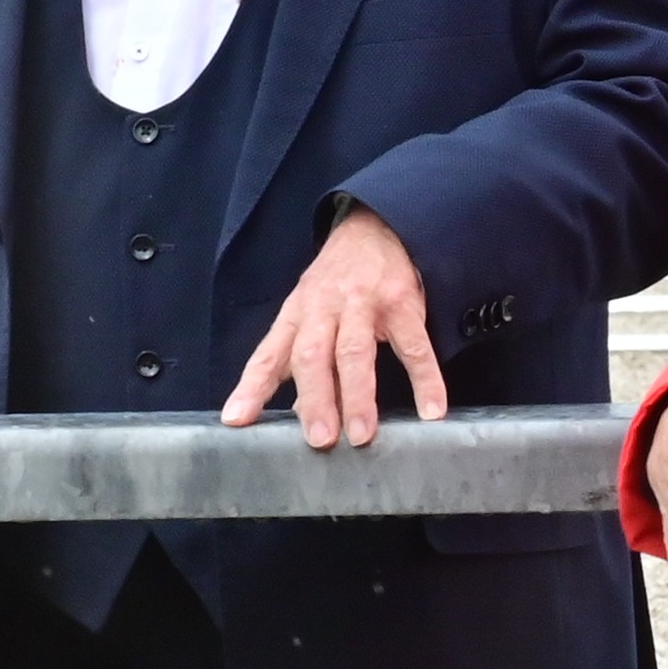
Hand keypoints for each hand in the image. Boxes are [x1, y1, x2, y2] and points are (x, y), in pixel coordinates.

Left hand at [221, 205, 444, 448]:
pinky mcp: (401, 303)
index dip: (251, 387)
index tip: (236, 420)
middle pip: (311, 355)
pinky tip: (431, 411)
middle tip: (319, 440)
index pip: (268, 355)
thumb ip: (300, 360)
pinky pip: (414, 346)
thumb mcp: (309, 314)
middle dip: (314, 399)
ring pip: (355, 351)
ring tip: (362, 435)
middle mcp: (323, 309)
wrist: (374, 228)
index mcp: (295, 316)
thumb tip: (299, 412)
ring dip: (358, 395)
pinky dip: (425, 380)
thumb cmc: (334, 284)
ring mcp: (362, 304)